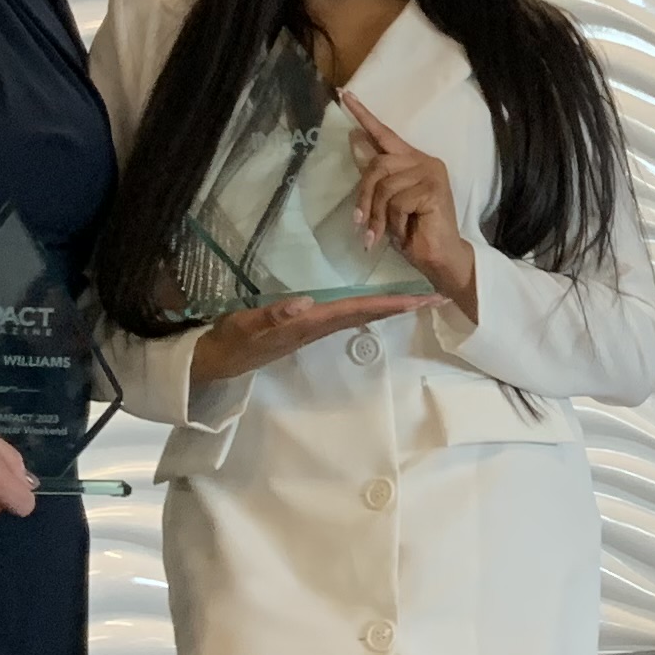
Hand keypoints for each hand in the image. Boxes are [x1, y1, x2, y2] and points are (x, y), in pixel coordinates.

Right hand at [191, 292, 435, 386]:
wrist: (218, 359)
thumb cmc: (232, 340)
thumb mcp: (247, 326)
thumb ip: (274, 316)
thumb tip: (307, 303)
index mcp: (313, 323)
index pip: (360, 309)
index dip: (392, 303)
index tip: (423, 298)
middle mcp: (320, 326)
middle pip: (370, 313)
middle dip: (403, 305)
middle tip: (436, 294)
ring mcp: (315, 327)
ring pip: (361, 314)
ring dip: (389, 305)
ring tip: (416, 295)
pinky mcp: (307, 326)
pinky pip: (346, 313)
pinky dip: (367, 305)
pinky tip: (375, 300)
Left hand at [346, 100, 478, 314]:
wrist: (439, 257)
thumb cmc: (413, 231)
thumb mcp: (385, 203)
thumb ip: (374, 175)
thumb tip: (354, 139)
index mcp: (412, 160)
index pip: (384, 133)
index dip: (363, 115)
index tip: (344, 95)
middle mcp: (424, 160)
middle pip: (377, 166)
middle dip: (364, 198)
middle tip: (360, 224)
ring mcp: (431, 173)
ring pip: (384, 187)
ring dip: (378, 216)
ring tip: (384, 233)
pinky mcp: (433, 188)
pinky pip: (397, 203)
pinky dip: (394, 222)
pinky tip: (405, 232)